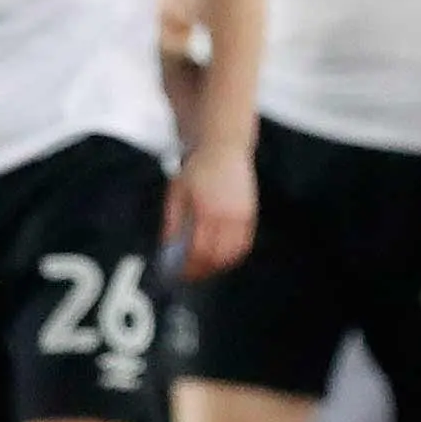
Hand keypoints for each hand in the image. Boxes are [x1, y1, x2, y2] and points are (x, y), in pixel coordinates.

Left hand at [167, 139, 256, 281]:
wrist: (224, 147)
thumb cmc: (197, 169)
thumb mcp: (177, 194)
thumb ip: (174, 223)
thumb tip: (170, 249)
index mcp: (207, 211)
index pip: (199, 250)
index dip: (189, 266)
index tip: (178, 273)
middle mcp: (228, 215)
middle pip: (218, 256)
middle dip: (204, 269)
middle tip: (190, 274)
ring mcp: (243, 215)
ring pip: (234, 253)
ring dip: (219, 264)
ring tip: (205, 266)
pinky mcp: (251, 214)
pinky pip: (244, 243)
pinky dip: (232, 254)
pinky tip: (220, 254)